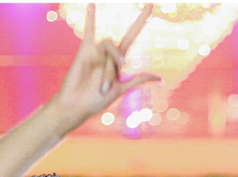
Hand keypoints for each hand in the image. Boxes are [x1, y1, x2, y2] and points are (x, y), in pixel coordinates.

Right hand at [51, 4, 160, 131]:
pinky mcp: (85, 51)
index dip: (141, 20)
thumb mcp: (121, 90)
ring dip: (108, 69)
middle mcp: (108, 53)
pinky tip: (92, 5)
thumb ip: (138, 80)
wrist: (76, 105)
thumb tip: (161, 79)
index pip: (131, 35)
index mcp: (118, 61)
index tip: (151, 5)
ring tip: (102, 86)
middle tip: (116, 70)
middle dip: (128, 44)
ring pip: (109, 49)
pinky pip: (89, 31)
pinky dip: (91, 19)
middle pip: (120, 49)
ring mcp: (96, 51)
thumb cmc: (96, 101)